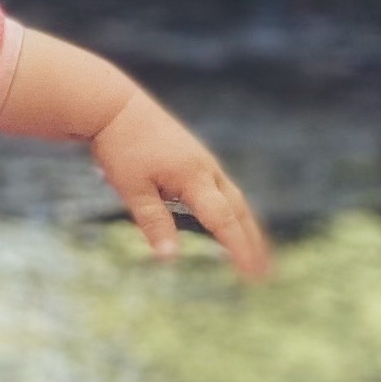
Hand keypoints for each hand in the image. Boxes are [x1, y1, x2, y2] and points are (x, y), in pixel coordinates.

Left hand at [91, 93, 271, 278]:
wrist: (115, 106)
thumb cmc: (120, 147)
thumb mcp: (131, 188)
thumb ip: (152, 222)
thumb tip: (169, 258)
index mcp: (194, 178)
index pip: (223, 221)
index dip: (238, 248)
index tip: (252, 275)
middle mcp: (206, 170)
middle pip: (239, 211)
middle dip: (253, 243)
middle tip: (265, 274)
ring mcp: (204, 162)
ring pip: (234, 199)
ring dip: (247, 227)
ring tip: (258, 254)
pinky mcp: (196, 158)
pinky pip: (223, 189)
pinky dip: (233, 210)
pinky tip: (231, 223)